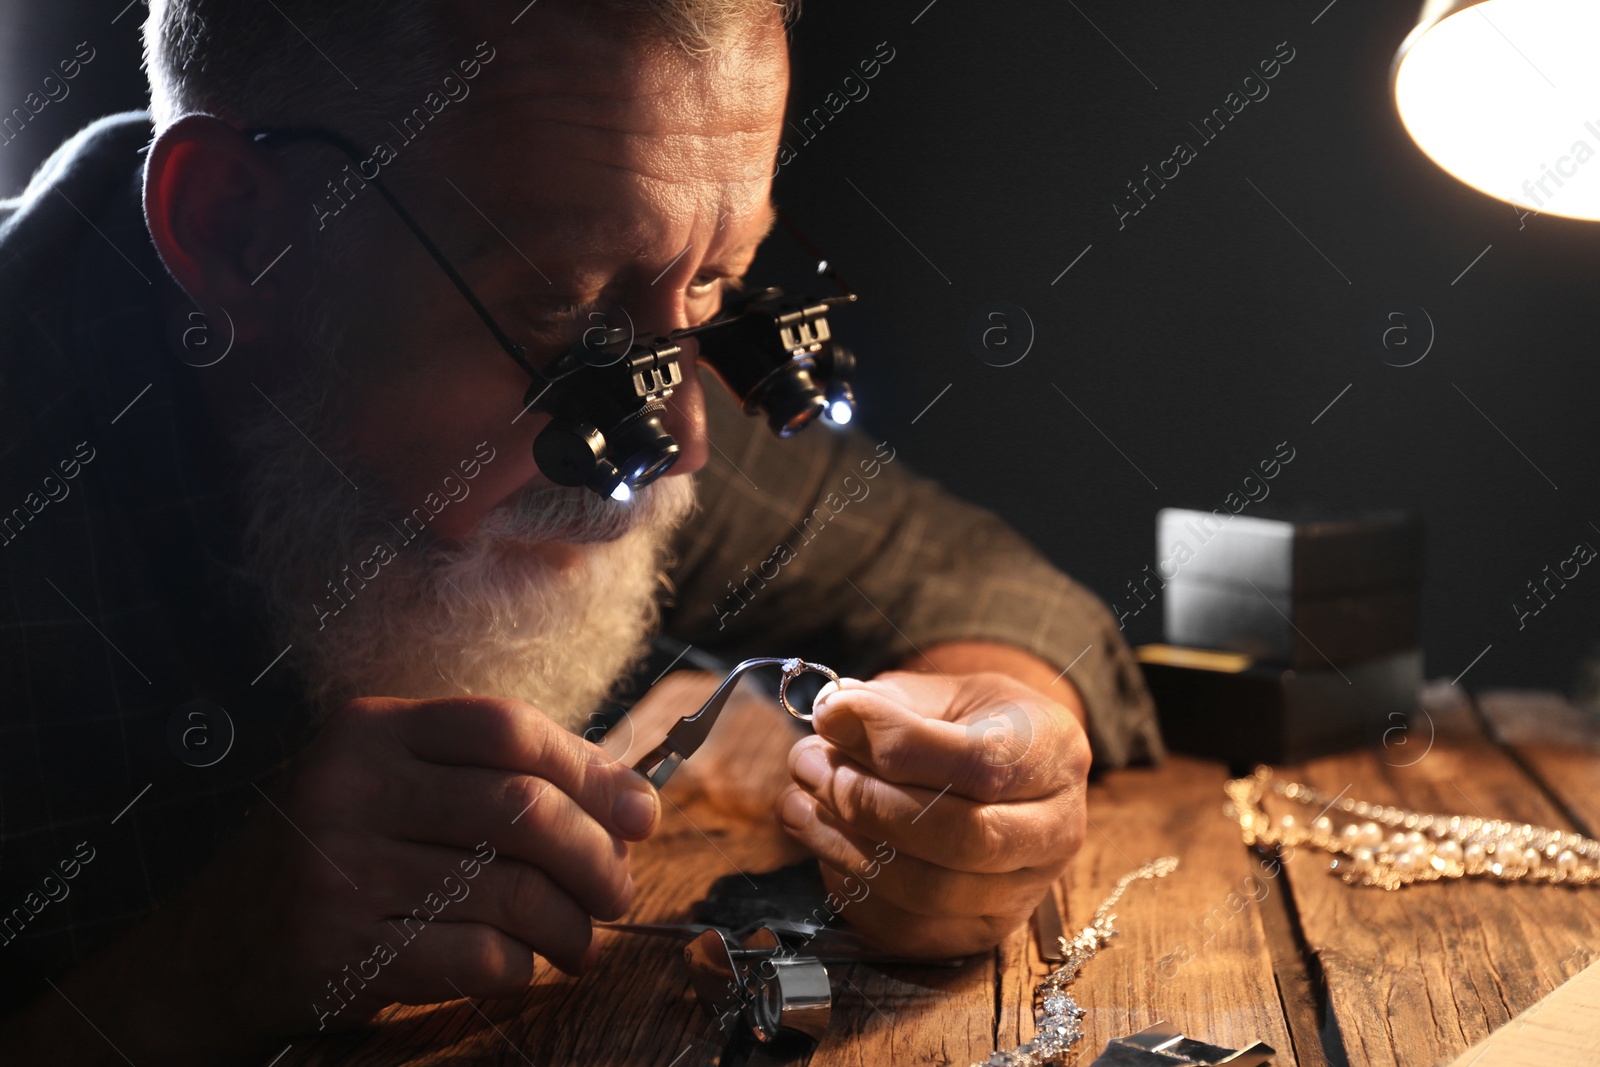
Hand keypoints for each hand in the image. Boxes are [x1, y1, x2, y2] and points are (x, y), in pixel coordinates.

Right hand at [18, 694, 662, 1061]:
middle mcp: (349, 788)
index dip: (591, 769)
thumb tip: (630, 796)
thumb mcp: (392, 787)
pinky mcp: (339, 949)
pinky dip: (520, 968)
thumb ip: (493, 777)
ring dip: (571, 926)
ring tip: (582, 941)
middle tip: (618, 890)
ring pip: (510, 891)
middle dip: (596, 856)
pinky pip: (474, 957)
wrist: (210, 950)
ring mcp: (340, 870)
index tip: (640, 811)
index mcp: (370, 731)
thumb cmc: (334, 856)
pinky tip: (524, 968)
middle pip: (522, 808)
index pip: (507, 727)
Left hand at [773, 670, 1089, 957]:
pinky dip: (851, 888)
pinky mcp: (979, 934)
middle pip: (961, 838)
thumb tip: (832, 715)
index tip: (833, 718)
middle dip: (867, 802)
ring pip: (929, 891)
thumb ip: (888, 704)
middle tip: (808, 764)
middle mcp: (1055, 832)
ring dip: (846, 845)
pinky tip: (823, 842)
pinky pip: (906, 929)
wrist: (997, 771)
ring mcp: (1022, 894)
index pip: (980, 764)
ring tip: (798, 800)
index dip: (898, 745)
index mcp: (1054, 753)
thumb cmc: (964, 724)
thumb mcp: (937, 693)